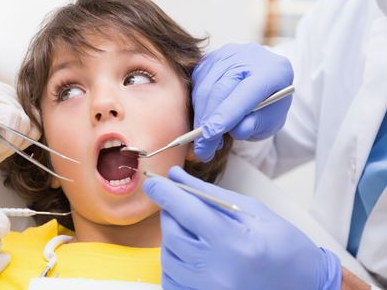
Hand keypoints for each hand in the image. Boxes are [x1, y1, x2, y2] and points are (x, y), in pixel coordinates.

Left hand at [143, 166, 341, 289]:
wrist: (305, 286)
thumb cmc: (284, 246)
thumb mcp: (252, 211)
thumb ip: (209, 194)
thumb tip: (177, 177)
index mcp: (234, 243)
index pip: (185, 211)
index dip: (164, 192)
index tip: (152, 181)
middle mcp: (217, 272)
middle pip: (172, 233)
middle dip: (171, 213)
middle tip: (181, 205)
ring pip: (168, 256)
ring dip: (173, 238)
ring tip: (195, 232)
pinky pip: (171, 279)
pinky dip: (175, 261)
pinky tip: (192, 253)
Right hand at [192, 43, 292, 161]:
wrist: (264, 82)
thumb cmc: (269, 104)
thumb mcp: (270, 122)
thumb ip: (255, 125)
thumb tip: (233, 131)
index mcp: (272, 71)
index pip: (244, 93)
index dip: (225, 115)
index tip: (209, 136)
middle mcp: (248, 57)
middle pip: (220, 89)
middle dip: (207, 121)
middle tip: (203, 148)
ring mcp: (227, 54)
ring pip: (205, 87)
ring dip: (201, 115)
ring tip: (206, 138)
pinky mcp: (211, 58)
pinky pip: (197, 83)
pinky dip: (197, 104)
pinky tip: (204, 118)